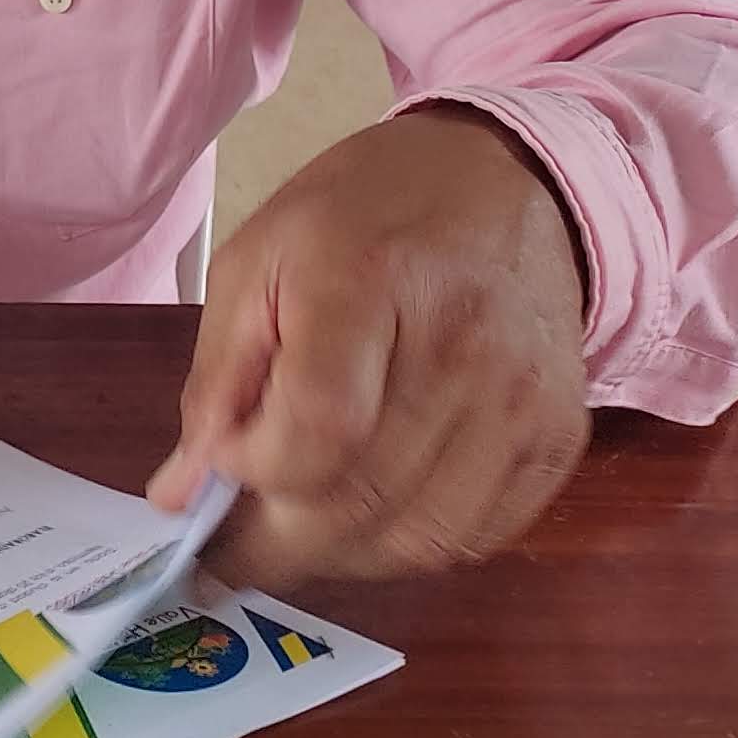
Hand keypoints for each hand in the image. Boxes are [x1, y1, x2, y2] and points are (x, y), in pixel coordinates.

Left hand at [149, 106, 589, 585]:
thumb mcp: (254, 262)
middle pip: (362, 501)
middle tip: (232, 546)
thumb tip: (179, 496)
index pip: (316, 429)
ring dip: (342, 555)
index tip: (221, 461)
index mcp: (373, 283)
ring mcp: (524, 404)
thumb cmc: (359, 215)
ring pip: (418, 542)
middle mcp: (466, 351)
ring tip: (300, 523)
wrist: (500, 182)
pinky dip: (408, 546)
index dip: (254, 468)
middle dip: (278, 544)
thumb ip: (216, 385)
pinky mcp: (558, 442)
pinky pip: (474, 539)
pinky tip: (370, 511)